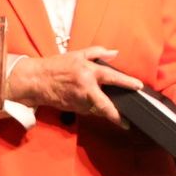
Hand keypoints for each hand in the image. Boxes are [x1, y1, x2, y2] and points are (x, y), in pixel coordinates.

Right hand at [5, 46, 140, 125]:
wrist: (36, 81)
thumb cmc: (56, 66)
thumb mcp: (76, 55)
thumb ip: (97, 52)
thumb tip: (115, 53)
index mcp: (88, 72)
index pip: (112, 77)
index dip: (127, 82)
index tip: (139, 86)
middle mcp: (86, 88)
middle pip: (105, 106)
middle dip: (116, 116)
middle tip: (127, 123)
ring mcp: (79, 100)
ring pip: (96, 108)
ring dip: (101, 107)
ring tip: (100, 103)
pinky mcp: (74, 109)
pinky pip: (88, 109)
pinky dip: (90, 106)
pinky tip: (84, 99)